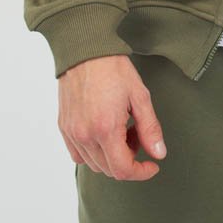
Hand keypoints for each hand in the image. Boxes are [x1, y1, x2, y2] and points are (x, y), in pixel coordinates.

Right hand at [57, 54, 167, 180]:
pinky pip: (78, 154)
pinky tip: (104, 133)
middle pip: (108, 170)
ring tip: (122, 130)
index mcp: (105, 129)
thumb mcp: (140, 96)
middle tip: (137, 136)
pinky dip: (94, 152)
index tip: (152, 165)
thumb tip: (158, 154)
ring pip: (94, 164)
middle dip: (129, 160)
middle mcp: (85, 135)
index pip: (122, 170)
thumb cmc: (113, 69)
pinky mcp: (64, 127)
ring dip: (111, 156)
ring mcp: (71, 132)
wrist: (85, 50)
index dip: (141, 173)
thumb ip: (150, 128)